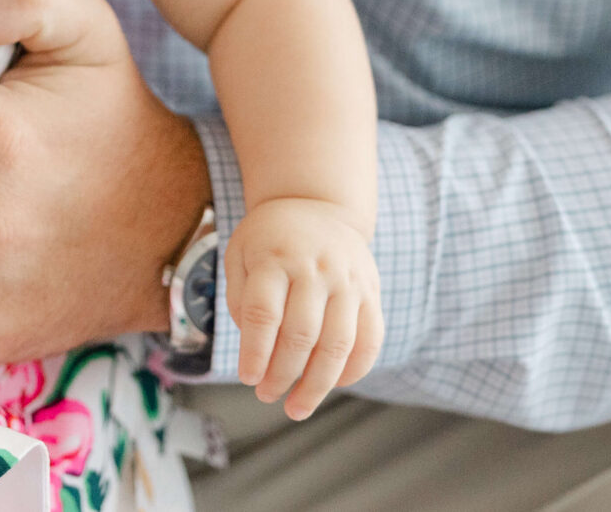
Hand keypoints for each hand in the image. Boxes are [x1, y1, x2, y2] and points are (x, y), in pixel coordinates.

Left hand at [226, 197, 383, 419]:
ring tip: (297, 407)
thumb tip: (254, 347)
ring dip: (317, 385)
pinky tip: (334, 385)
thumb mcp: (240, 253)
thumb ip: (241, 298)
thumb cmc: (270, 237)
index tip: (248, 378)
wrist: (317, 203)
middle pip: (301, 335)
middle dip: (282, 375)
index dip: (255, 353)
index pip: (264, 314)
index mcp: (275, 257)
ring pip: (338, 344)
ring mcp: (348, 280)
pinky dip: (354, 370)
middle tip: (267, 395)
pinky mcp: (371, 292)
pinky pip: (370, 340)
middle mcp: (315, 268)